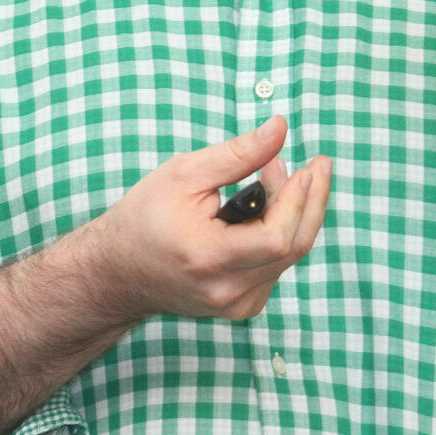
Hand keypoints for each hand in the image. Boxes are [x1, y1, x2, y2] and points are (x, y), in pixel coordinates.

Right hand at [85, 115, 331, 322]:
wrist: (118, 271)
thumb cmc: (145, 217)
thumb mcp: (184, 174)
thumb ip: (237, 154)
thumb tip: (281, 128)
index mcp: (209, 260)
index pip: (276, 238)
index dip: (297, 201)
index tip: (304, 166)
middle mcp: (228, 291)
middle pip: (293, 247)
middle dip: (311, 201)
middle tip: (317, 164)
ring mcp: (238, 305)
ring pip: (289, 256)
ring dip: (295, 212)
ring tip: (277, 173)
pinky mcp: (243, 306)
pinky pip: (277, 265)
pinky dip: (281, 231)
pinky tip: (267, 203)